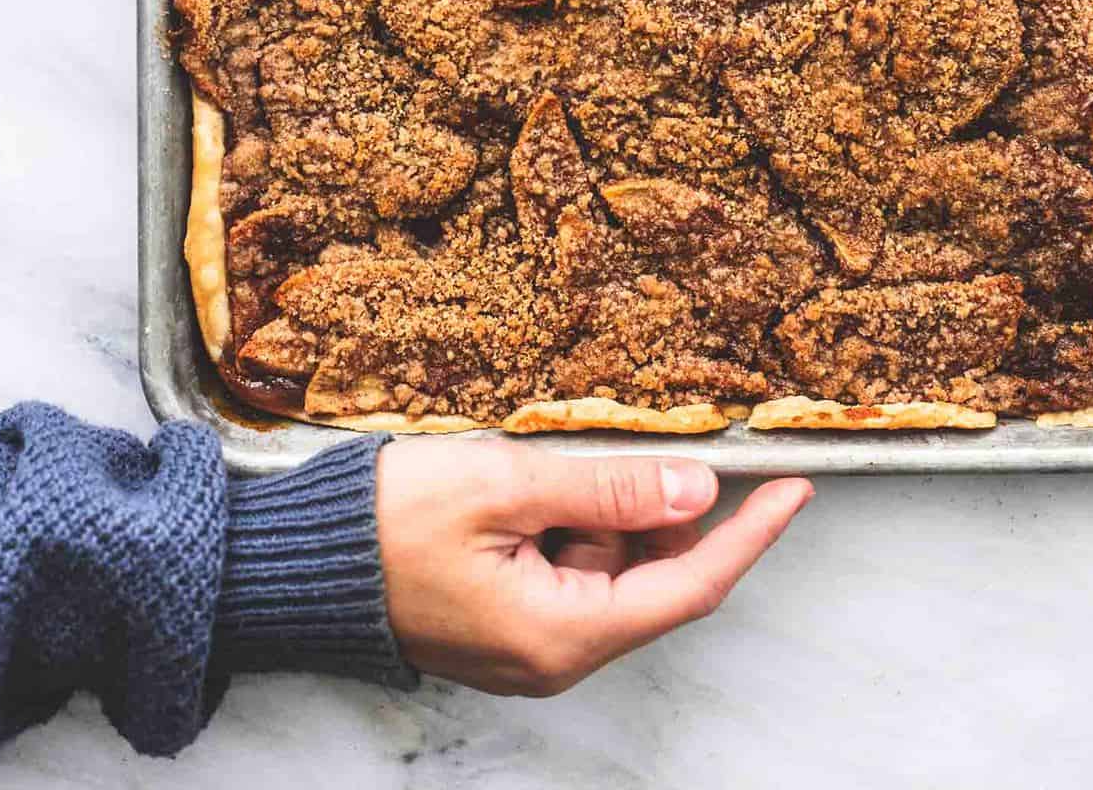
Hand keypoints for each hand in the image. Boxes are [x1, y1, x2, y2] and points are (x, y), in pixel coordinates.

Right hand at [376, 436, 811, 695]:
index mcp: (562, 634)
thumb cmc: (388, 523)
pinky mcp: (504, 620)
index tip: (794, 489)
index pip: (689, 586)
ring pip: (608, 565)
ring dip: (600, 508)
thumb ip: (608, 489)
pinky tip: (526, 486)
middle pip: (650, 575)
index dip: (750, 535)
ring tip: (540, 465)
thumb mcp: (506, 486)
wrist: (298, 560)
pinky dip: (567, 521)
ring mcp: (527, 642)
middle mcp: (554, 654)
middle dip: (653, 504)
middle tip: (632, 439)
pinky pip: (566, 568)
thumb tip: (695, 486)